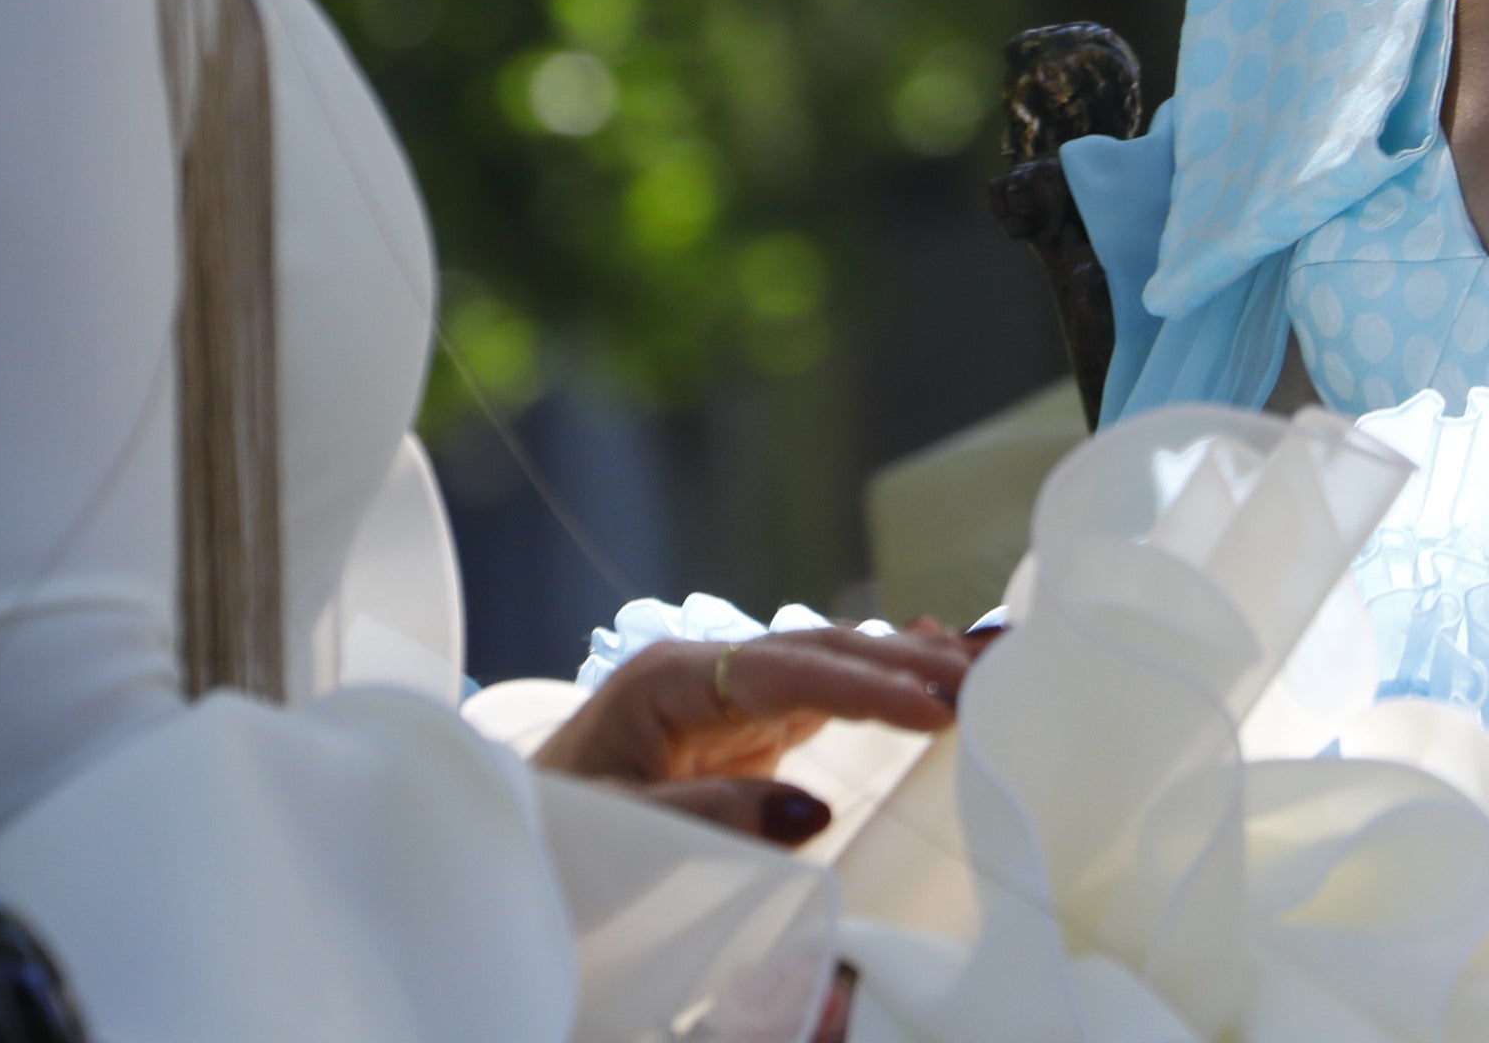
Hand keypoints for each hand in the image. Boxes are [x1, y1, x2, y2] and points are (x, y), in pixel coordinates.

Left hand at [527, 619, 971, 845]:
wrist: (500, 838)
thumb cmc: (551, 834)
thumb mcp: (622, 831)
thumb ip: (713, 815)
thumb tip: (814, 809)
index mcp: (670, 682)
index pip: (789, 670)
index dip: (868, 686)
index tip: (938, 706)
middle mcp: (701, 671)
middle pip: (819, 651)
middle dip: (905, 662)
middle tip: (989, 677)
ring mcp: (720, 692)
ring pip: (828, 663)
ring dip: (903, 665)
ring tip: (982, 665)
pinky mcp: (734, 722)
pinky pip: (818, 691)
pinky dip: (875, 681)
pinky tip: (927, 666)